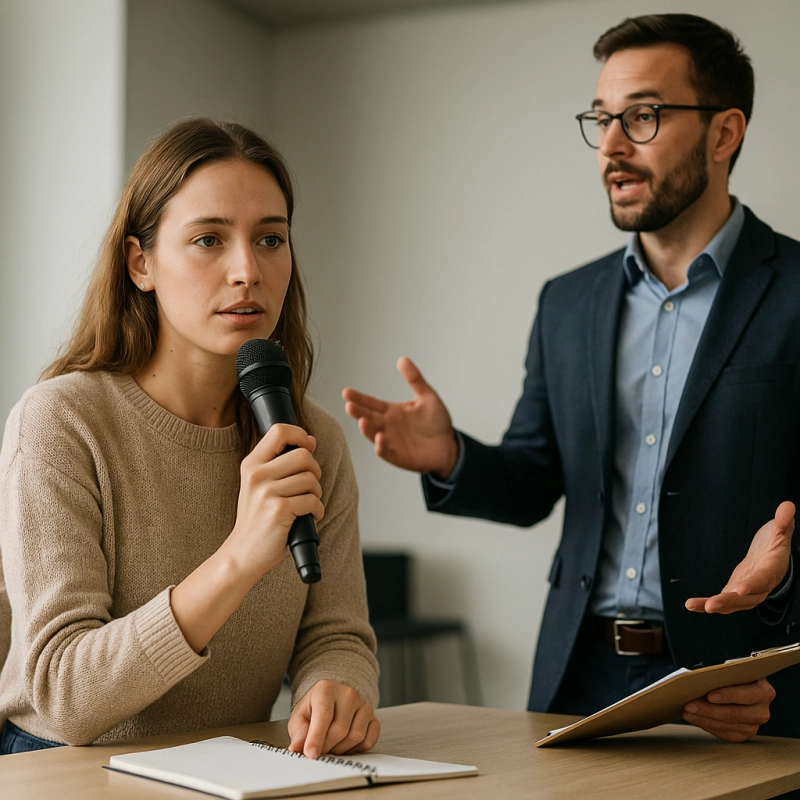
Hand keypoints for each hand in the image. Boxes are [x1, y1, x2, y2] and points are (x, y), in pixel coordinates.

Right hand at [225, 423, 323, 579]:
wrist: (243, 553)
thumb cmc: (256, 518)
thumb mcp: (258, 484)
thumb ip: (279, 462)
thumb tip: (310, 441)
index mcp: (251, 464)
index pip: (279, 431)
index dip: (301, 435)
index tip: (308, 447)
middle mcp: (257, 475)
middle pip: (303, 455)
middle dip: (315, 471)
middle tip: (310, 486)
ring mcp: (266, 493)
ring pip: (311, 479)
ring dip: (316, 494)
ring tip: (306, 505)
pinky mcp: (279, 511)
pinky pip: (313, 501)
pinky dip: (317, 511)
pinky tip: (308, 517)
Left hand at [287, 680, 379, 758]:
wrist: (331, 700)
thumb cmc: (314, 709)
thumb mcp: (299, 717)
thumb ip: (298, 733)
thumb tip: (297, 748)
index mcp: (326, 689)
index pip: (324, 716)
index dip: (316, 737)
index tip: (311, 754)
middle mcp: (348, 694)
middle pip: (340, 729)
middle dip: (327, 746)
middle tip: (319, 750)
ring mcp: (363, 704)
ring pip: (356, 736)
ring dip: (341, 749)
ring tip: (331, 745)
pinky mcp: (373, 716)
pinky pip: (369, 740)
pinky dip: (357, 749)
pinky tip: (346, 744)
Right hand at [342, 357, 457, 477]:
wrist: (449, 446)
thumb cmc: (437, 422)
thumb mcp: (428, 397)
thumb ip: (414, 379)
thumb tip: (403, 359)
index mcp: (392, 411)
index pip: (371, 403)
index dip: (359, 398)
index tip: (346, 392)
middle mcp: (387, 426)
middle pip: (368, 417)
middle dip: (358, 412)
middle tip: (349, 405)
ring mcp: (390, 442)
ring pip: (373, 434)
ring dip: (367, 429)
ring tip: (362, 421)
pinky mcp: (397, 456)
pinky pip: (385, 452)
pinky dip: (381, 446)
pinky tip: (380, 438)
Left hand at [682, 678, 773, 741]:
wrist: (740, 686)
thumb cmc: (733, 675)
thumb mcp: (733, 670)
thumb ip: (723, 674)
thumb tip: (700, 680)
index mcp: (764, 691)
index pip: (746, 694)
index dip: (727, 695)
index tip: (709, 695)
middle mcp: (762, 711)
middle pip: (734, 713)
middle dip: (708, 709)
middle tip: (689, 705)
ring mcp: (754, 725)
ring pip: (727, 725)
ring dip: (704, 718)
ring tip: (687, 712)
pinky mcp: (744, 734)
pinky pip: (725, 733)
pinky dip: (707, 725)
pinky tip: (694, 718)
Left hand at [685, 501, 794, 613]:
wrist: (770, 556)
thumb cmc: (775, 543)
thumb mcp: (780, 531)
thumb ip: (783, 522)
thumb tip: (788, 506)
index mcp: (771, 571)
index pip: (763, 579)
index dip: (753, 584)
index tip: (741, 589)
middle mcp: (759, 586)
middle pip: (745, 599)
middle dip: (728, 602)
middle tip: (711, 605)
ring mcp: (746, 592)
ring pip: (731, 603)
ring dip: (713, 606)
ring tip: (693, 605)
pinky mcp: (734, 592)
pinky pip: (721, 601)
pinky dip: (705, 604)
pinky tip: (691, 605)